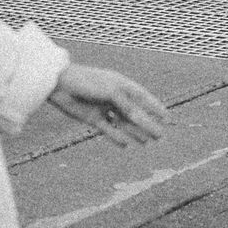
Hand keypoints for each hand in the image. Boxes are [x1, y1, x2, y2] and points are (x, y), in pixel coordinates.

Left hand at [46, 62, 167, 147]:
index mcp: (121, 85)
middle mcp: (114, 96)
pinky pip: (108, 130)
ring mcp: (103, 108)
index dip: (156, 107)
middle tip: (161, 135)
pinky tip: (126, 145)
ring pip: (123, 123)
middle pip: (135, 113)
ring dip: (135, 132)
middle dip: (148, 124)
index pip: (143, 97)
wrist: (60, 84)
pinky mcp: (92, 118)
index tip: (168, 117)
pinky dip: (117, 138)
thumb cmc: (88, 82)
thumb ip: (129, 106)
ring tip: (147, 142)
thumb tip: (144, 120)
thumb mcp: (113, 92)